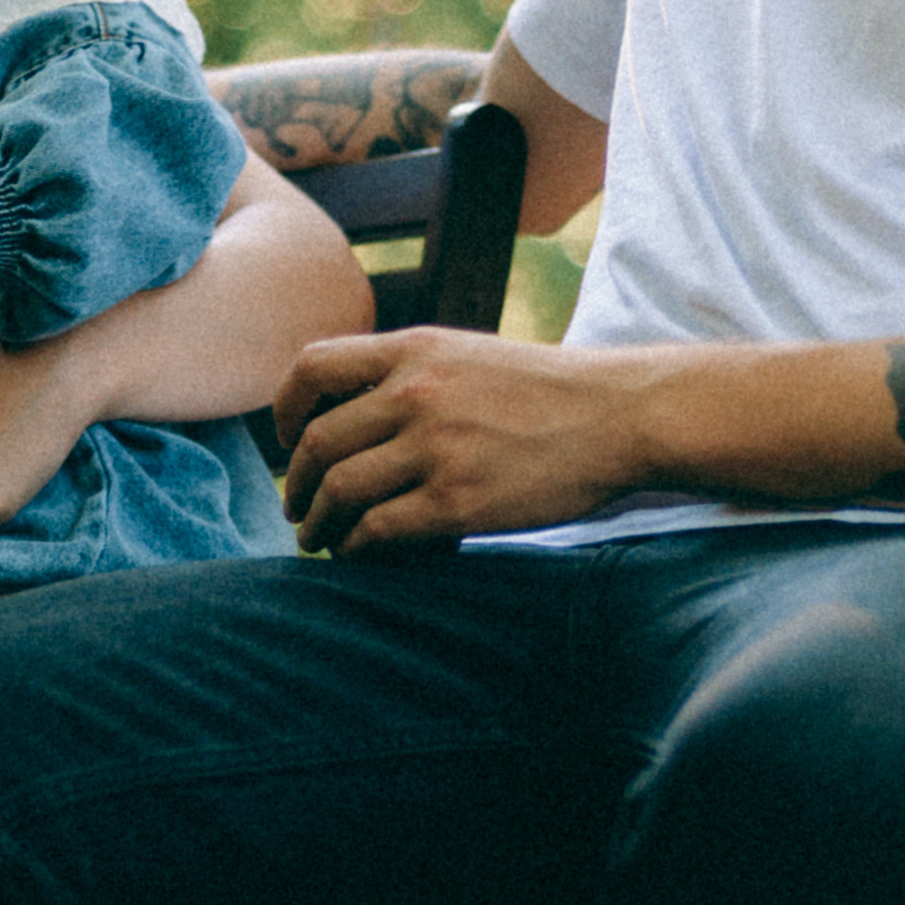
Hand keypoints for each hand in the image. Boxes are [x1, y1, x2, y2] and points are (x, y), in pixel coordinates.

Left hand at [277, 327, 657, 550]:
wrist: (621, 416)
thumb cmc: (550, 392)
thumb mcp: (471, 354)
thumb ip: (413, 373)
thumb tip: (354, 411)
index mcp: (415, 350)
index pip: (312, 367)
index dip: (283, 408)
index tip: (286, 440)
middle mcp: (415, 393)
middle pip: (316, 441)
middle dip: (297, 483)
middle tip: (298, 508)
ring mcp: (435, 448)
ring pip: (339, 490)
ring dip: (318, 522)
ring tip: (318, 539)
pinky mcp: (457, 502)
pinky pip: (376, 531)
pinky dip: (355, 548)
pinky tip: (359, 555)